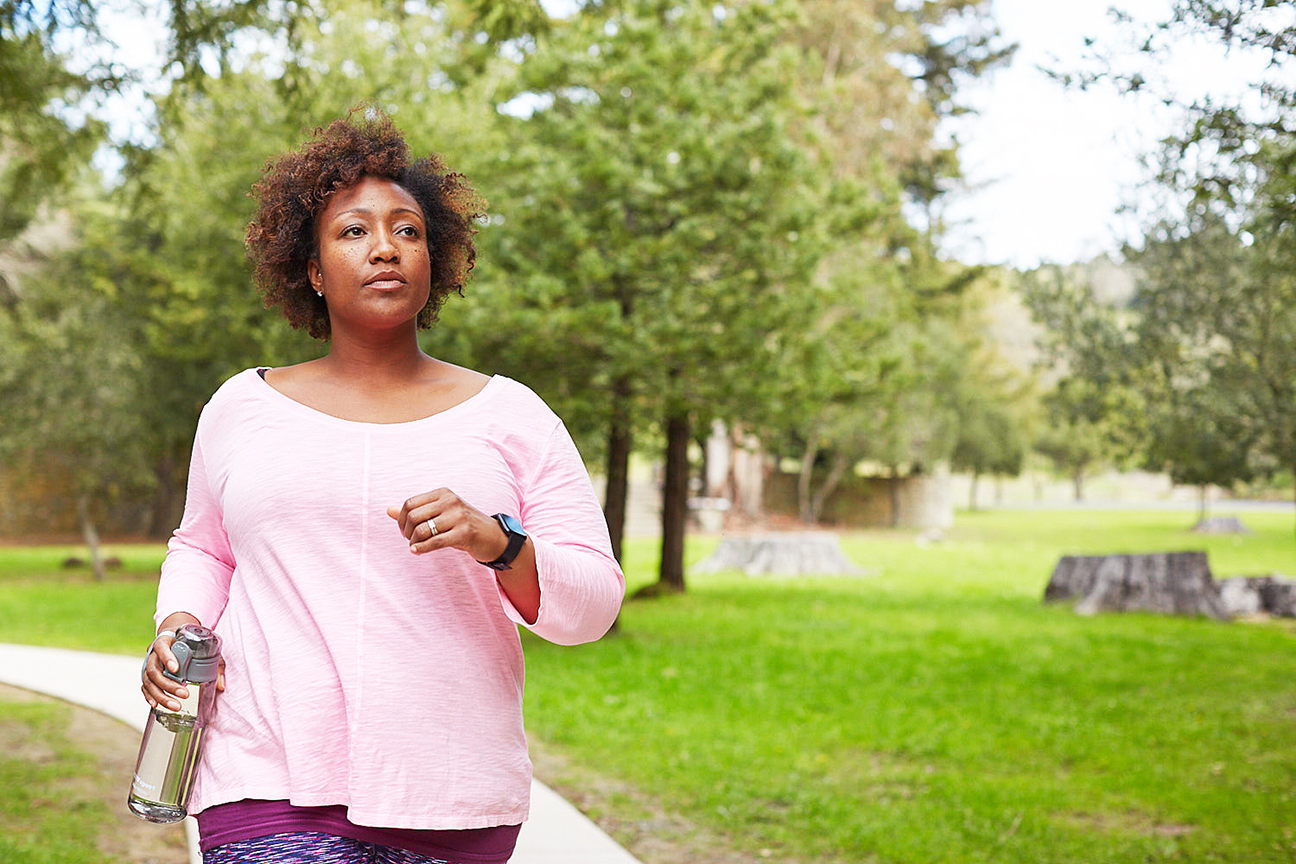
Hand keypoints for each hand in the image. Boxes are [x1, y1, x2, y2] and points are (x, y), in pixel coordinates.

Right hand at [141, 617, 225, 711]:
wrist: (175, 638)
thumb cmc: (191, 643)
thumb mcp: (204, 647)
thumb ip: (215, 663)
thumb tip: (221, 685)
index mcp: (165, 641)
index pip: (162, 647)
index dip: (167, 658)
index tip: (176, 669)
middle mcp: (153, 654)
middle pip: (154, 670)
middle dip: (168, 685)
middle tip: (185, 694)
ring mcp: (149, 665)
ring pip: (149, 682)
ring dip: (161, 695)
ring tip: (176, 705)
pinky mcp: (148, 675)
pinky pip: (145, 687)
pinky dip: (150, 697)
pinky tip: (156, 705)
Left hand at [386, 488, 508, 562]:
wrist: (493, 537)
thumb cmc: (463, 526)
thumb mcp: (441, 514)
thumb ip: (416, 511)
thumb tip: (387, 510)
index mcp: (443, 493)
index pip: (410, 503)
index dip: (401, 519)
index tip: (404, 531)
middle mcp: (450, 501)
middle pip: (413, 516)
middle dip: (406, 532)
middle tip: (410, 541)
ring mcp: (459, 516)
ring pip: (422, 530)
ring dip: (414, 542)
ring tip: (415, 547)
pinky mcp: (464, 533)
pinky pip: (435, 542)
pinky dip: (422, 548)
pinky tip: (416, 552)